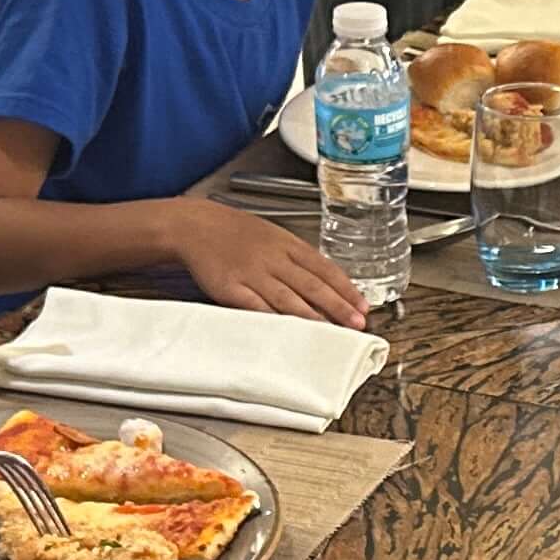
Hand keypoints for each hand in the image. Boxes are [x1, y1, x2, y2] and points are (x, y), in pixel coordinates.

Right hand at [164, 199, 372, 326]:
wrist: (196, 226)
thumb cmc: (237, 233)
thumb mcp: (275, 237)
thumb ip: (300, 259)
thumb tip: (329, 282)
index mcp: (288, 245)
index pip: (325, 269)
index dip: (346, 289)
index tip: (363, 306)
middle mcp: (274, 259)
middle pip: (312, 286)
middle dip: (338, 306)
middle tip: (357, 323)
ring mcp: (252, 274)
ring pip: (288, 299)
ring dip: (313, 318)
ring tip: (332, 333)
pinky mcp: (231, 289)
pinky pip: (256, 307)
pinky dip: (274, 320)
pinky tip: (289, 332)